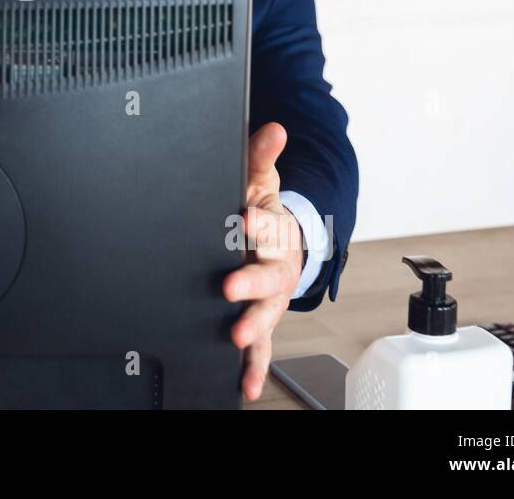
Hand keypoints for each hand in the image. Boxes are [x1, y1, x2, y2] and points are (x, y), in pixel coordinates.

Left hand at [223, 122, 303, 400]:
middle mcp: (276, 266)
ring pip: (265, 313)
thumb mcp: (259, 180)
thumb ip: (260, 155)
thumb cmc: (262, 210)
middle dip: (249, 281)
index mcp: (274, 230)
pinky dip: (254, 366)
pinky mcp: (262, 318)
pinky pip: (260, 346)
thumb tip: (274, 128)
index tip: (241, 219)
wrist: (284, 240)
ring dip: (252, 325)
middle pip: (266, 275)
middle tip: (229, 286)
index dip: (255, 222)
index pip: (266, 224)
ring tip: (237, 337)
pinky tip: (245, 384)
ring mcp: (271, 296)